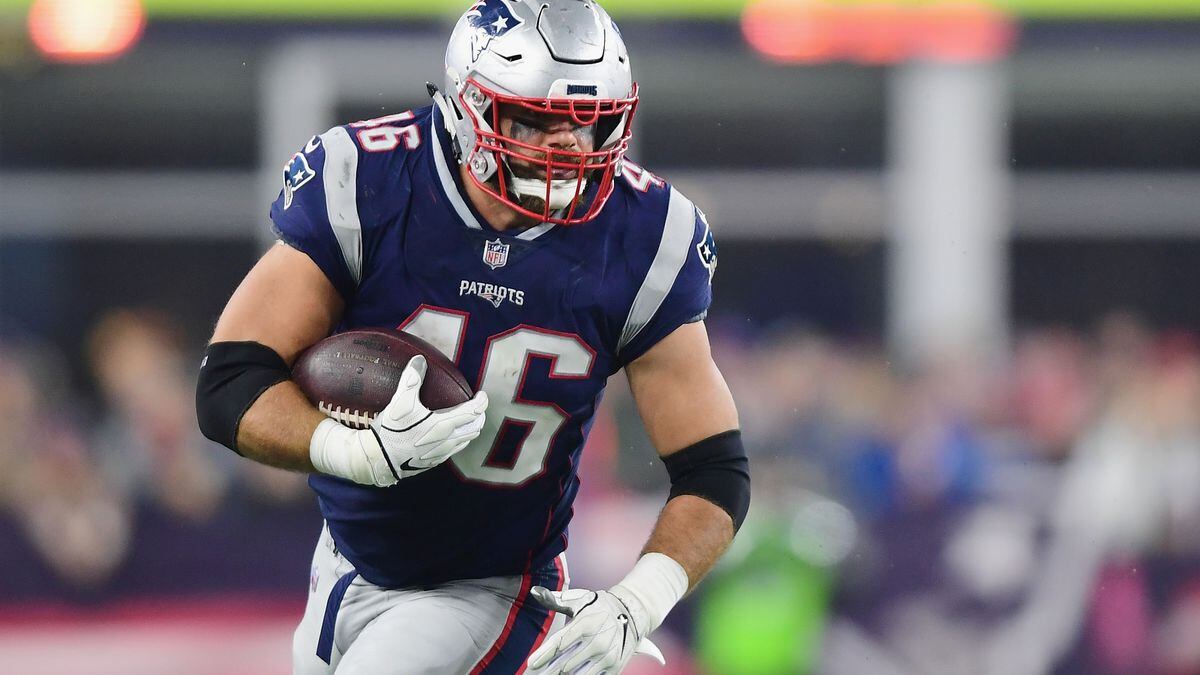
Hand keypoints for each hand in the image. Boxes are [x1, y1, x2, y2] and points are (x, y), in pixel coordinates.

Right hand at [310, 355, 487, 486]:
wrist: (379, 460)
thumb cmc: (392, 431)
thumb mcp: (400, 403)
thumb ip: (411, 380)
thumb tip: (419, 360)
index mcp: (444, 424)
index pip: (474, 412)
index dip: (482, 402)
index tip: (481, 394)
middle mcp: (448, 441)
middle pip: (475, 427)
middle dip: (479, 416)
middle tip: (476, 406)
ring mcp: (443, 453)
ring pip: (466, 440)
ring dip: (470, 428)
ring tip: (466, 419)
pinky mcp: (435, 462)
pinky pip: (455, 450)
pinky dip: (459, 439)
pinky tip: (450, 435)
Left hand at [526, 586, 664, 674]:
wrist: (632, 614)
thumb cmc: (600, 606)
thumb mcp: (580, 599)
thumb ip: (556, 599)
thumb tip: (535, 592)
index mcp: (586, 624)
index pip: (560, 643)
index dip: (544, 655)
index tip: (530, 664)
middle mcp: (597, 642)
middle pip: (565, 663)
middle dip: (548, 671)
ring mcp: (606, 657)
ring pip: (577, 674)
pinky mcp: (614, 667)